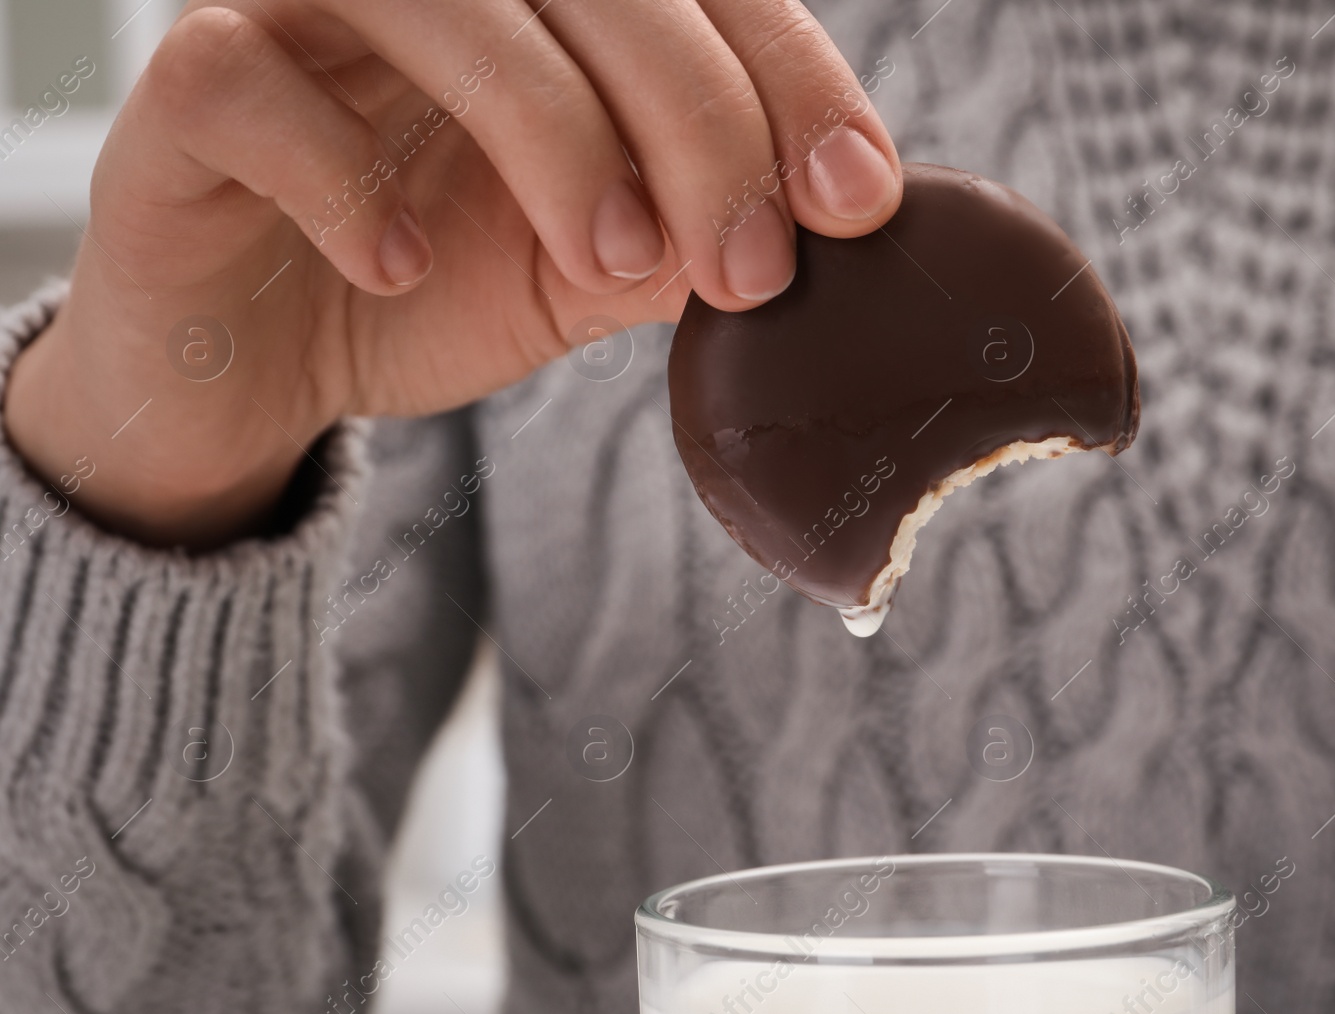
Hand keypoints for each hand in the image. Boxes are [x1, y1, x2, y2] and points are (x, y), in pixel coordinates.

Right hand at [5, 0, 901, 546]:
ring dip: (550, 130)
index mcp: (542, 5)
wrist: (255, 363)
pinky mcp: (185, 86)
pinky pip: (248, 83)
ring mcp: (295, 7)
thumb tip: (810, 230)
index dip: (788, 75)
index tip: (855, 198)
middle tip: (747, 261)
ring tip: (602, 262)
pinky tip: (397, 263)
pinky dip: (341, 178)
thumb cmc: (423, 286)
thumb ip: (682, 239)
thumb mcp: (584, 273)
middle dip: (697, 116)